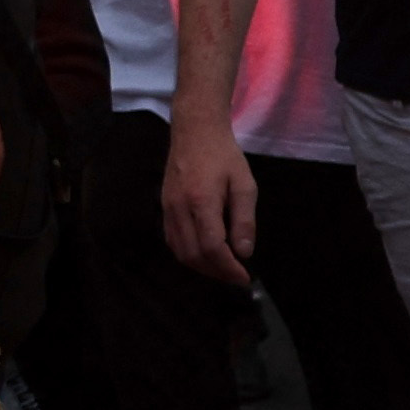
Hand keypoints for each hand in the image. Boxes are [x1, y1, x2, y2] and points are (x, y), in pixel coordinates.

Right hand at [159, 107, 259, 284]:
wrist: (194, 132)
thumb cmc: (224, 156)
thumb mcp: (245, 184)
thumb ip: (244, 220)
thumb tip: (244, 252)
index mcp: (202, 201)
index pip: (212, 247)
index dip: (229, 268)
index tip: (245, 277)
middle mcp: (180, 208)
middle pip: (194, 255)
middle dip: (217, 272)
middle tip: (236, 277)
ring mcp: (168, 209)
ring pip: (180, 251)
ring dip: (202, 267)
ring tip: (223, 269)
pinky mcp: (164, 208)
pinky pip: (173, 241)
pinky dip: (188, 255)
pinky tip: (205, 254)